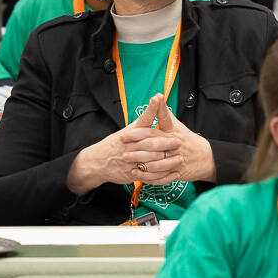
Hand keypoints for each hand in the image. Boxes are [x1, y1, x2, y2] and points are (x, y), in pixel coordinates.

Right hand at [65, 96, 179, 194]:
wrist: (98, 162)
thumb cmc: (115, 144)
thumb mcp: (126, 131)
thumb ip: (143, 122)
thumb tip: (157, 105)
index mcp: (130, 133)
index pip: (142, 119)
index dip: (152, 110)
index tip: (160, 101)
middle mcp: (130, 146)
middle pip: (150, 143)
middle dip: (165, 142)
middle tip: (178, 141)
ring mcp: (131, 160)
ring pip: (152, 161)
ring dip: (167, 161)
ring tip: (179, 159)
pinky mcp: (133, 173)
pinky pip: (151, 176)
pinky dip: (163, 177)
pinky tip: (174, 174)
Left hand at [120, 96, 215, 184]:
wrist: (206, 157)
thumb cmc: (188, 139)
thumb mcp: (177, 124)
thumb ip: (164, 112)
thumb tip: (157, 96)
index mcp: (172, 132)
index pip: (152, 131)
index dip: (138, 133)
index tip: (125, 134)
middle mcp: (173, 145)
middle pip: (152, 146)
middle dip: (136, 148)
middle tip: (122, 149)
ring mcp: (175, 159)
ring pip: (155, 162)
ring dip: (140, 162)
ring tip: (127, 161)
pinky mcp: (175, 171)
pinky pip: (160, 175)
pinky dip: (148, 176)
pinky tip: (137, 174)